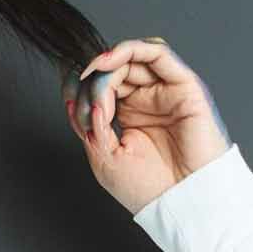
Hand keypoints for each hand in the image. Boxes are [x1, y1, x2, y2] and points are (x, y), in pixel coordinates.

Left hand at [62, 39, 230, 215]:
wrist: (182, 201)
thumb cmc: (149, 188)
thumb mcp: (104, 158)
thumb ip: (91, 126)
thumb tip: (78, 100)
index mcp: (128, 115)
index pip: (101, 87)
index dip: (81, 89)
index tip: (70, 101)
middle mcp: (146, 99)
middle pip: (114, 70)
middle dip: (91, 79)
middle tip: (84, 99)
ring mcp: (164, 91)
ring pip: (133, 57)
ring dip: (107, 62)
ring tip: (92, 73)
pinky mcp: (183, 86)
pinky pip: (157, 54)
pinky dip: (131, 50)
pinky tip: (108, 61)